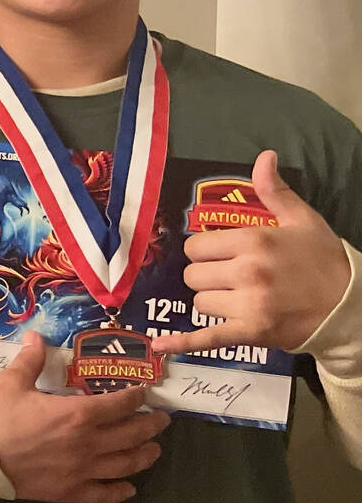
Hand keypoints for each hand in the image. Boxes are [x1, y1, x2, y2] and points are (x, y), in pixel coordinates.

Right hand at [0, 335, 166, 502]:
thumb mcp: (12, 382)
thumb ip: (31, 359)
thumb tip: (37, 336)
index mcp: (78, 414)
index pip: (121, 404)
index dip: (137, 396)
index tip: (144, 392)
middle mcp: (88, 443)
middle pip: (133, 434)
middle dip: (152, 425)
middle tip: (162, 420)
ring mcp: (82, 470)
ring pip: (126, 465)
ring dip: (145, 456)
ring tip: (154, 450)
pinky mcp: (70, 491)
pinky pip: (103, 493)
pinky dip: (121, 491)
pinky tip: (130, 488)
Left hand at [149, 151, 350, 355]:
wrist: (350, 304)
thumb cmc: (323, 259)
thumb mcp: (301, 220)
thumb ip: (274, 191)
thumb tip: (263, 157)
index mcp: (254, 241)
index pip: (196, 246)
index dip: (204, 250)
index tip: (221, 254)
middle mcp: (246, 271)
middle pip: (193, 275)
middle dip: (207, 275)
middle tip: (231, 276)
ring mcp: (248, 304)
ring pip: (199, 302)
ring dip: (213, 301)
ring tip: (240, 298)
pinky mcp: (250, 332)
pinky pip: (206, 338)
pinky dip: (182, 343)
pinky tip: (159, 345)